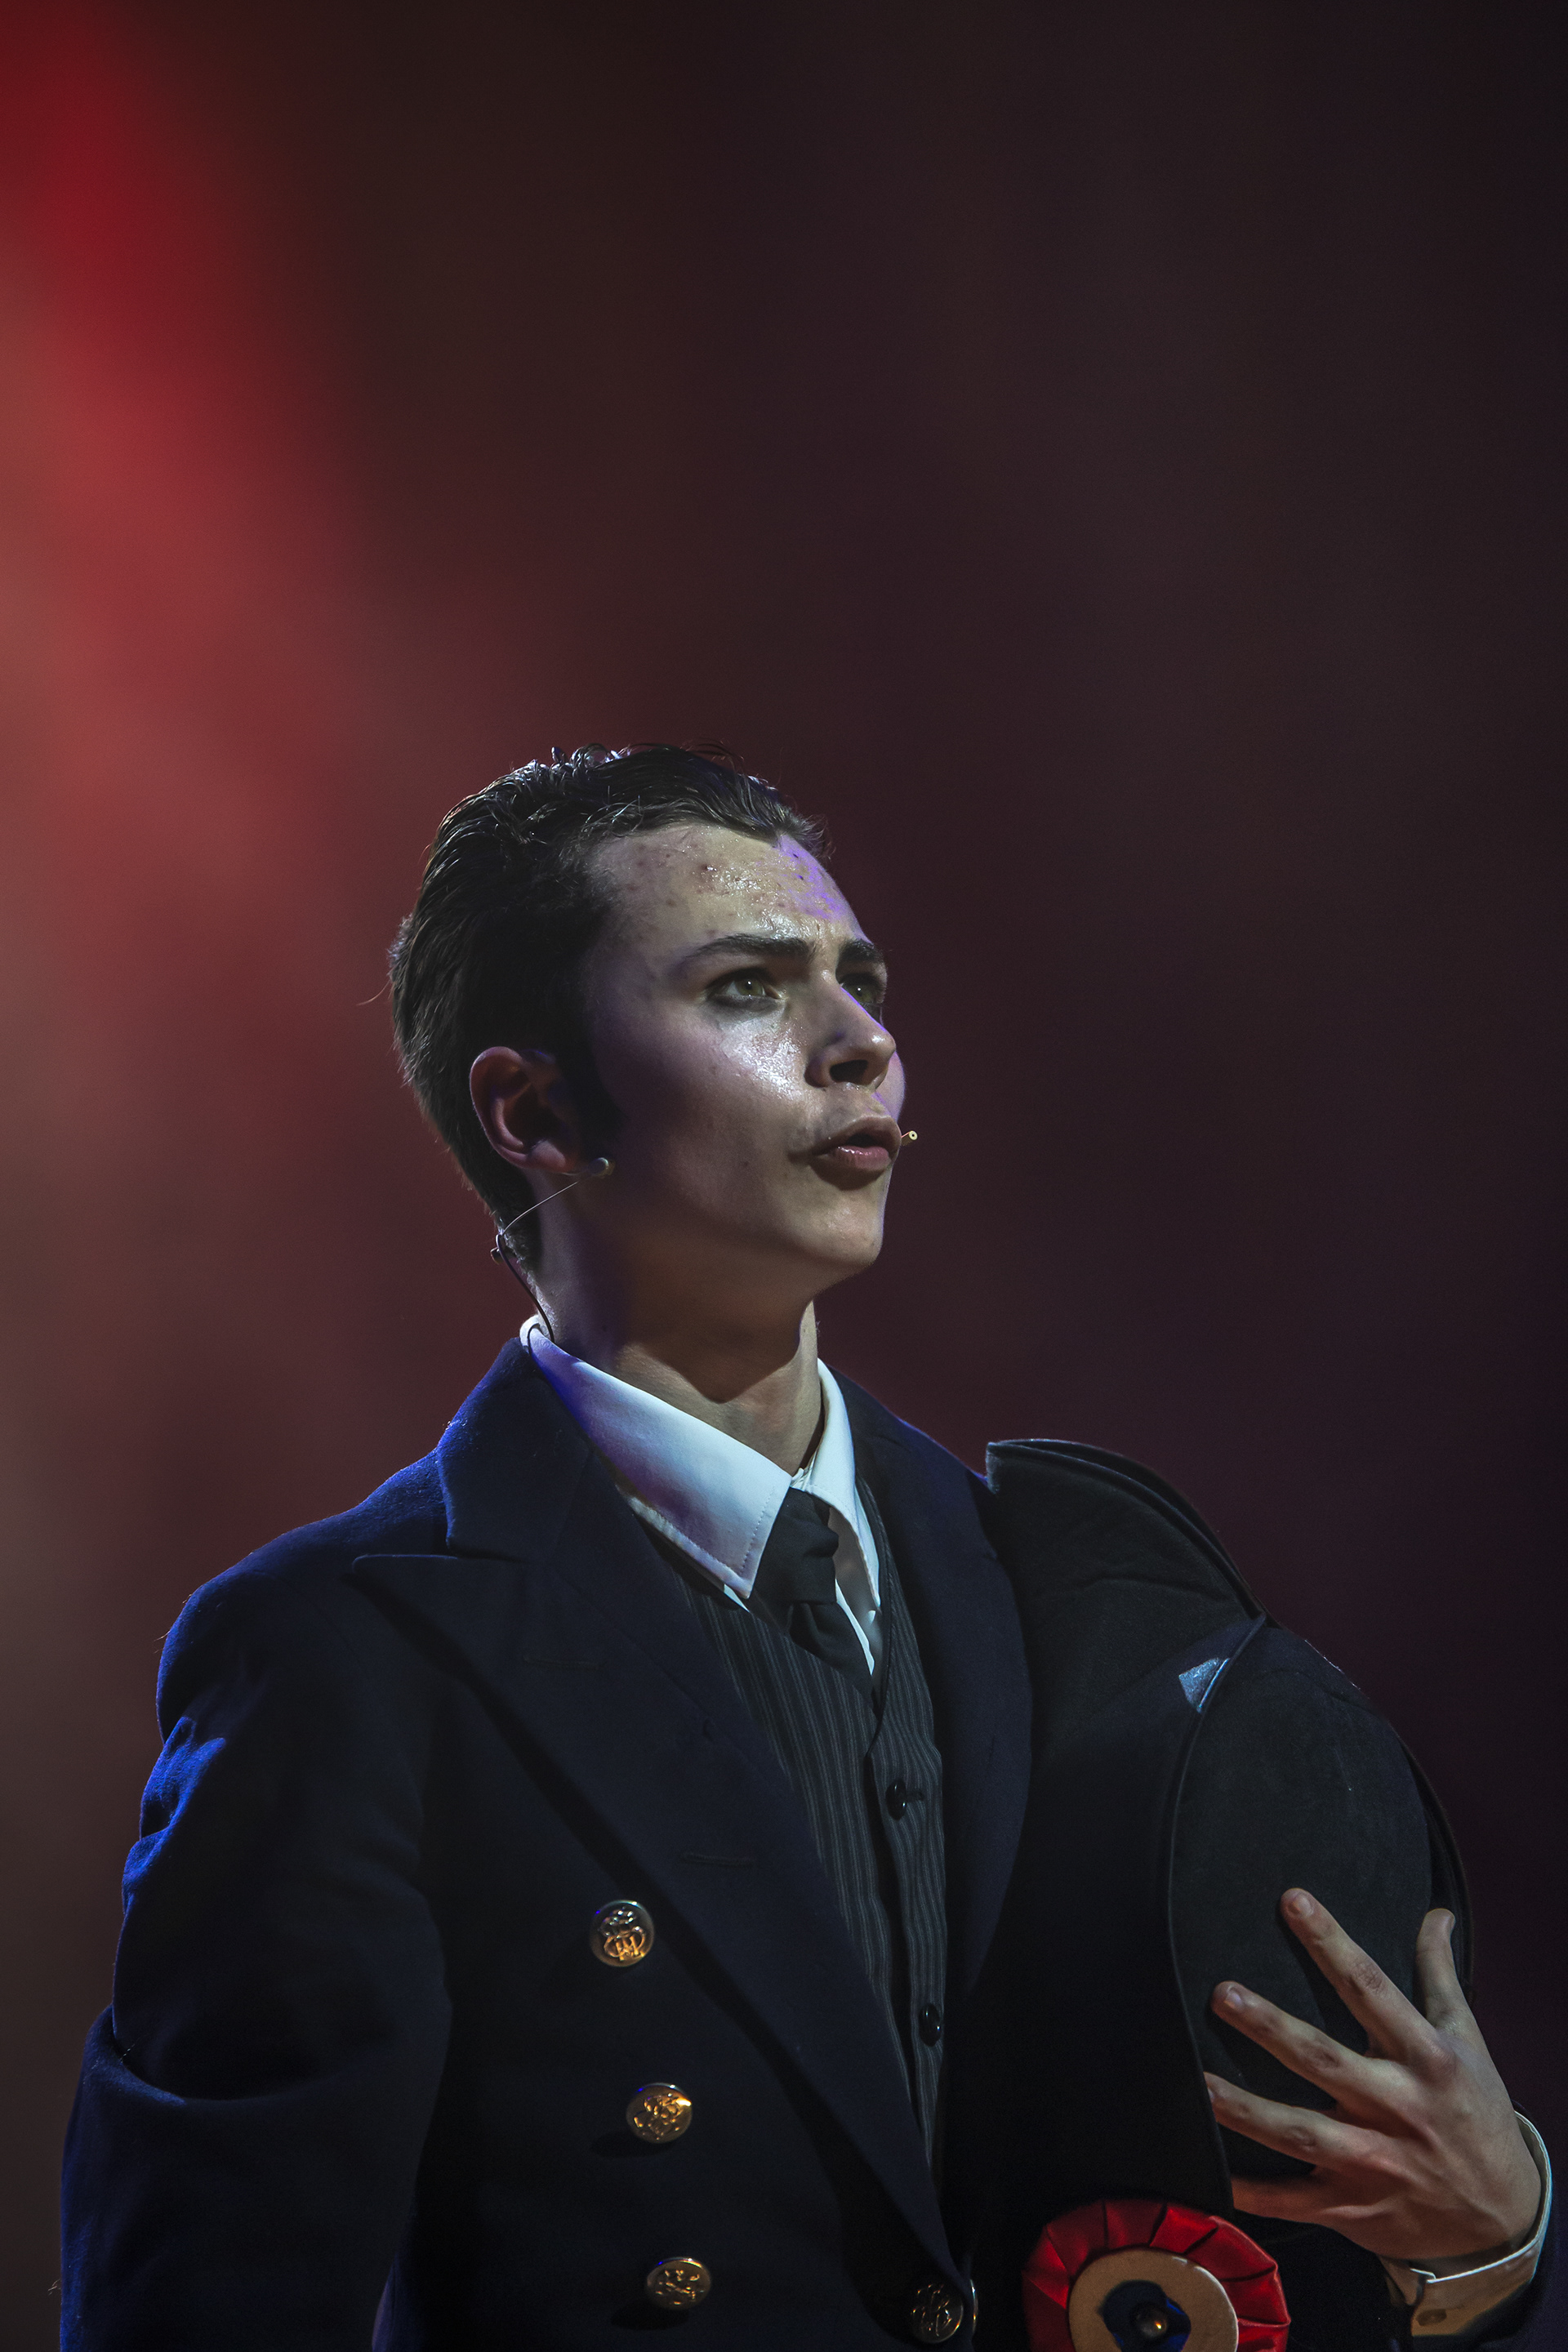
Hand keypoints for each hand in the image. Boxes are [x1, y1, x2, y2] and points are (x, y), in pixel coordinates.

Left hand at [1204, 1889, 1539, 2264]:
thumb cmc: (1476, 2112)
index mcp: (1426, 2059)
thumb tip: (1434, 1912)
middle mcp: (1397, 2107)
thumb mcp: (1468, 2041)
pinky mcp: (1356, 2206)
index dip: (1332, 1944)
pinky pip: (1298, 2201)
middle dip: (1271, 2028)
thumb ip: (1440, 1975)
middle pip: (1325, 2060)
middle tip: (1222, 1993)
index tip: (1293, 1899)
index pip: (1371, 1988)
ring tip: (1199, 2083)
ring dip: (1248, 2111)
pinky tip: (1217, 2180)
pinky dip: (1258, 2196)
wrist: (1503, 2216)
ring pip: (1301, 2132)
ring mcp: (1375, 2161)